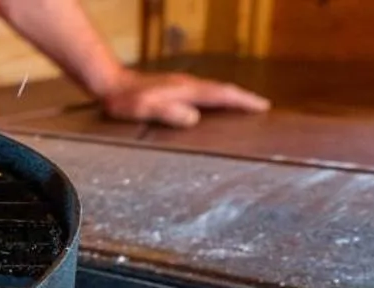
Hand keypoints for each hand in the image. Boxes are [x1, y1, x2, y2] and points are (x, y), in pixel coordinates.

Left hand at [98, 70, 269, 127]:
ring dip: (231, 97)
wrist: (111, 83)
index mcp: (185, 91)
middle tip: (262, 107)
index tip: (261, 106)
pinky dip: (216, 97)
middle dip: (243, 98)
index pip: (221, 94)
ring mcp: (182, 84)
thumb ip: (168, 113)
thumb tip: (194, 118)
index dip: (242, 101)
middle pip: (222, 89)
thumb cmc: (125, 101)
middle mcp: (187, 84)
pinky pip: (203, 92)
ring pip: (213, 89)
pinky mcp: (175, 87)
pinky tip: (215, 104)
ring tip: (245, 107)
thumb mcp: (144, 110)